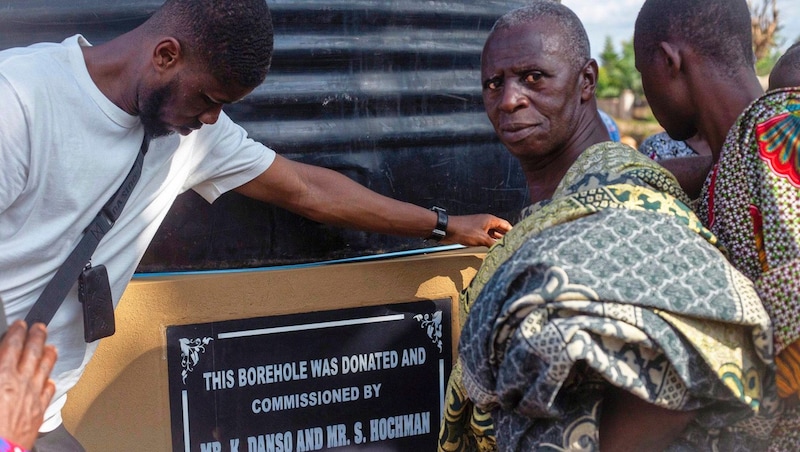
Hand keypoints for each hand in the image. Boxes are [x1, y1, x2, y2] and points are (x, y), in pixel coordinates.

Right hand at [0, 320, 57, 449]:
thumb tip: (2, 359)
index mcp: (2, 375)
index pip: (12, 346)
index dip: (17, 332)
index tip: (21, 324)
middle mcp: (21, 382)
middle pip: (33, 352)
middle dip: (37, 336)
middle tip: (40, 327)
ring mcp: (33, 395)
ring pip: (45, 368)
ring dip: (48, 354)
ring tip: (51, 346)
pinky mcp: (38, 410)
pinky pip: (48, 390)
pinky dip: (49, 381)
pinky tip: (50, 379)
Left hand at [441, 214, 511, 246]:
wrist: (447, 230)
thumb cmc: (464, 230)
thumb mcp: (482, 239)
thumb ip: (493, 244)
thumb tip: (502, 249)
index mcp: (490, 220)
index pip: (506, 225)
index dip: (512, 231)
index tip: (518, 238)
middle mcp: (486, 222)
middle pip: (500, 230)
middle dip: (505, 238)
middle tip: (512, 246)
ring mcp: (480, 227)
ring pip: (492, 235)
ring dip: (496, 241)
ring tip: (503, 249)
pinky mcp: (474, 233)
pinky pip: (485, 238)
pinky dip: (489, 243)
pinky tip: (491, 249)